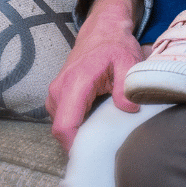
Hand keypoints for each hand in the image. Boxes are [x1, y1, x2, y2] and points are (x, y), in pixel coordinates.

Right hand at [45, 0, 146, 151]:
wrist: (101, 31)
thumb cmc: (115, 46)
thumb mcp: (128, 61)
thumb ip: (126, 86)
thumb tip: (129, 109)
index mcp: (75, 84)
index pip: (65, 125)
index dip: (74, 145)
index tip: (92, 155)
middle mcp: (59, 91)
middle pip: (61, 130)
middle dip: (78, 143)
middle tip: (103, 151)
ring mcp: (55, 94)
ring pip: (61, 125)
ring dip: (78, 134)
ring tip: (102, 138)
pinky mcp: (58, 96)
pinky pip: (63, 118)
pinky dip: (77, 125)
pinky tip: (96, 125)